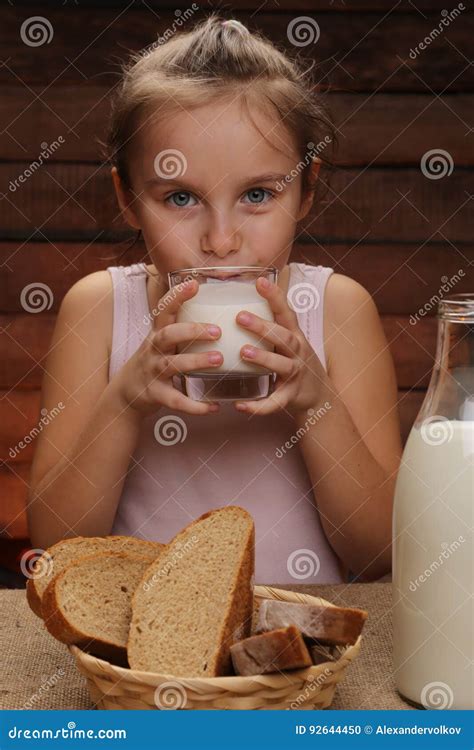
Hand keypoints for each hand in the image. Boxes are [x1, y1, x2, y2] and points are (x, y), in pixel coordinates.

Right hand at [114, 278, 223, 416]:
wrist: (126, 393)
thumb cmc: (154, 362)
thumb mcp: (162, 342)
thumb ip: (183, 328)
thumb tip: (217, 310)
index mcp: (158, 334)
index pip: (164, 310)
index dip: (177, 296)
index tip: (194, 284)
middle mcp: (153, 350)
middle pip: (168, 335)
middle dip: (192, 331)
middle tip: (218, 331)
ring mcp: (152, 372)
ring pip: (172, 365)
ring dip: (196, 362)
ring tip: (219, 360)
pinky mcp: (155, 395)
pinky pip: (176, 400)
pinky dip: (195, 406)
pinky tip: (213, 407)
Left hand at [234, 276, 328, 416]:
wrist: (321, 397)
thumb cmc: (297, 363)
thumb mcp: (291, 341)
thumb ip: (272, 325)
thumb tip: (242, 302)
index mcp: (294, 336)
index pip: (286, 312)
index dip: (274, 296)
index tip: (259, 281)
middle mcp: (297, 352)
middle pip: (282, 336)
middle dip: (262, 326)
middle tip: (240, 317)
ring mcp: (295, 374)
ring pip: (280, 365)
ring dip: (262, 358)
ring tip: (243, 352)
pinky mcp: (291, 396)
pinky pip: (274, 402)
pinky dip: (258, 406)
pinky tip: (239, 405)